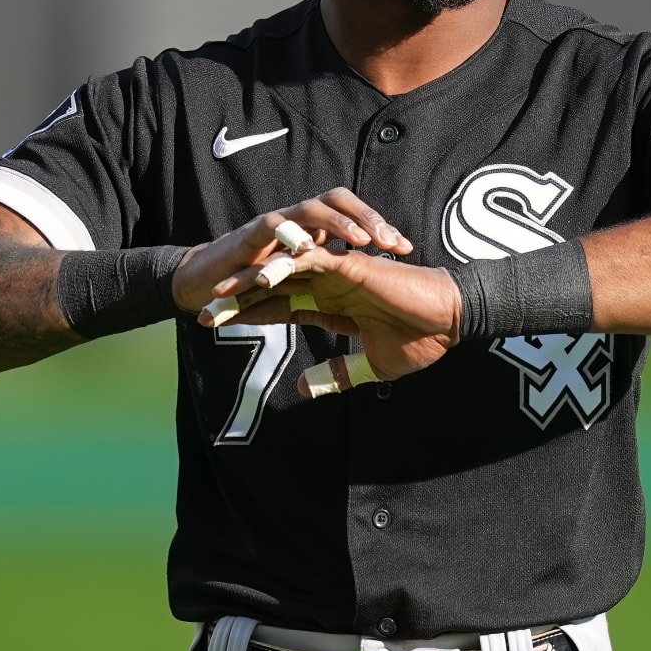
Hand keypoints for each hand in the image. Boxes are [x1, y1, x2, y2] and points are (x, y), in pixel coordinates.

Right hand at [170, 189, 413, 312]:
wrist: (204, 287)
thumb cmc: (254, 290)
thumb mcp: (300, 293)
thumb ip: (330, 296)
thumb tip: (374, 312)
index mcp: (316, 233)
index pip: (355, 220)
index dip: (381, 230)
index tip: (407, 250)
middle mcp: (300, 223)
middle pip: (341, 203)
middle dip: (369, 219)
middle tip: (392, 242)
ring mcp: (276, 225)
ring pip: (314, 207)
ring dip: (339, 222)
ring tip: (362, 240)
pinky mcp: (250, 236)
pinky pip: (273, 224)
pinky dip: (291, 231)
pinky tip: (310, 245)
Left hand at [201, 246, 463, 393]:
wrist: (449, 323)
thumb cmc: (418, 341)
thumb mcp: (370, 366)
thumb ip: (337, 374)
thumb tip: (303, 390)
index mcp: (330, 304)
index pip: (279, 307)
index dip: (247, 315)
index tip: (215, 326)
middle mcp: (328, 284)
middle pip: (271, 287)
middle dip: (236, 298)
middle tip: (202, 309)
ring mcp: (337, 272)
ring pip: (283, 270)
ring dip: (250, 281)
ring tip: (219, 293)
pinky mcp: (351, 265)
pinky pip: (310, 260)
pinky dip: (283, 266)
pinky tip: (257, 277)